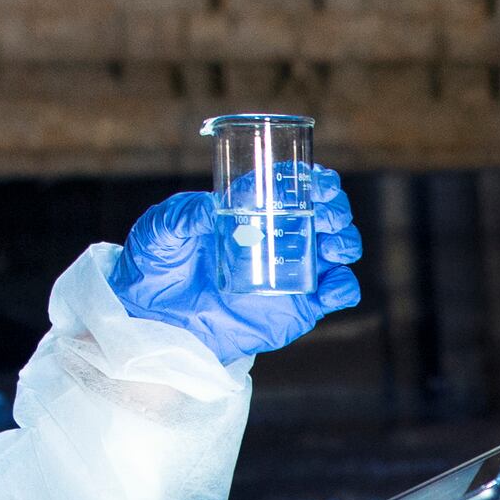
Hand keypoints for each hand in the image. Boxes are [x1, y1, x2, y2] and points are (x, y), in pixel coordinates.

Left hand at [108, 170, 364, 361]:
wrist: (153, 319)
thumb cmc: (155, 264)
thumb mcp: (160, 229)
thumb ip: (184, 215)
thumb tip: (212, 208)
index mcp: (253, 208)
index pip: (296, 186)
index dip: (317, 180)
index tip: (319, 181)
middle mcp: (280, 235)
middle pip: (326, 214)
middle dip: (336, 210)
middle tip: (326, 217)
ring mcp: (292, 271)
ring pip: (339, 249)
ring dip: (346, 241)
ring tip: (332, 247)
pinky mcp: (298, 306)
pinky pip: (336, 293)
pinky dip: (344, 287)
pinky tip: (332, 286)